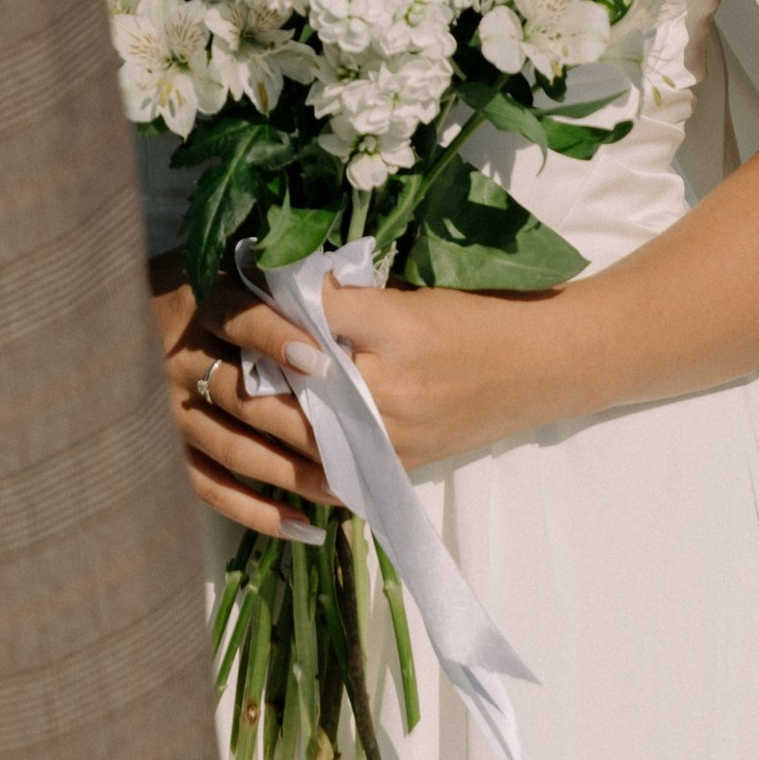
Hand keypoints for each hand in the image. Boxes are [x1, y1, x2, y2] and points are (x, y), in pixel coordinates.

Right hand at [149, 253, 336, 540]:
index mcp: (195, 302)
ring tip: (342, 489)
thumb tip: (334, 288)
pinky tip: (302, 527)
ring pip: (233, 450)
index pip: (239, 319)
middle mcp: (174, 358)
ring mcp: (164, 411)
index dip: (278, 338)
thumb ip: (271, 276)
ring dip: (290, 474)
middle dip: (301, 426)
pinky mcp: (164, 449)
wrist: (112, 316)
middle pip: (242, 398)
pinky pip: (210, 488)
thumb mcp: (225, 263)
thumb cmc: (195, 286)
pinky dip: (256, 512)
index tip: (323, 361)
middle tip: (355, 445)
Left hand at [221, 278, 571, 474]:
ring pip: (302, 432)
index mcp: (396, 329)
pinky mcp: (399, 466)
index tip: (236, 286)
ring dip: (264, 412)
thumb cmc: (480, 316)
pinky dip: (297, 458)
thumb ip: (350, 300)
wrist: (543, 365)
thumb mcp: (415, 294)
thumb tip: (281, 289)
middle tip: (215, 345)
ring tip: (228, 390)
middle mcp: (389, 389)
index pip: (310, 313)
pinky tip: (268, 443)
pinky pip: (331, 472)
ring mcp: (393, 436)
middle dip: (250, 363)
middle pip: (293, 380)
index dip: (269, 299)